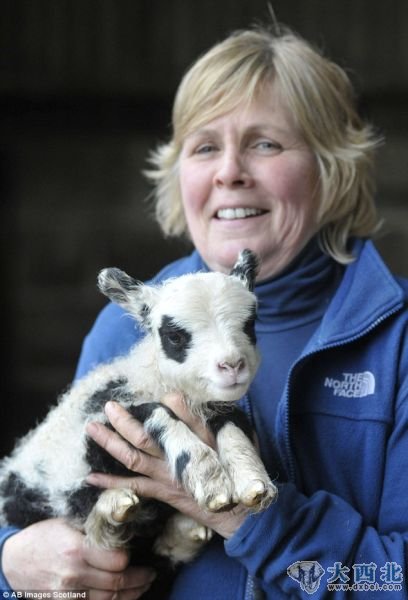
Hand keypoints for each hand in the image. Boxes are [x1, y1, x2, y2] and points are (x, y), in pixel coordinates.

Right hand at [2, 518, 155, 598]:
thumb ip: (91, 526)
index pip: (116, 560)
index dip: (129, 559)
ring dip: (131, 594)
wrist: (12, 561)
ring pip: (109, 599)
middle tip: (150, 573)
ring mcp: (69, 593)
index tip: (136, 553)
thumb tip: (119, 520)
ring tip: (143, 585)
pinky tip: (123, 597)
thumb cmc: (41, 537)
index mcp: (76, 549)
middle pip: (116, 583)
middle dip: (139, 579)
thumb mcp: (65, 522)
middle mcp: (74, 574)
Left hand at [86, 396, 248, 538]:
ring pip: (133, 458)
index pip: (176, 419)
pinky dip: (111, 482)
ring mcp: (167, 476)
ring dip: (110, 443)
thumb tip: (178, 397)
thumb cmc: (236, 473)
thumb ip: (206, 420)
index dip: (164, 406)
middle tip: (108, 406)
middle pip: (145, 437)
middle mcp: (178, 458)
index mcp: (197, 442)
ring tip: (92, 429)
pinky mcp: (163, 492)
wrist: (238, 514)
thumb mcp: (231, 441)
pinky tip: (92, 476)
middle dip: (123, 421)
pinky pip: (133, 487)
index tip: (149, 395)